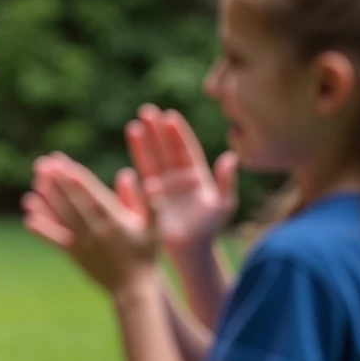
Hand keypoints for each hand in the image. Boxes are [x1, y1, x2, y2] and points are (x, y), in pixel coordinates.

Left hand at [22, 153, 157, 294]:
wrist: (132, 289)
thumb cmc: (145, 255)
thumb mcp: (155, 229)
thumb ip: (150, 203)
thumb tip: (139, 177)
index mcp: (116, 222)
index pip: (93, 196)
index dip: (77, 180)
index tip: (64, 164)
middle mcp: (97, 231)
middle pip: (74, 203)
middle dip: (57, 182)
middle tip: (43, 163)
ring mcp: (83, 243)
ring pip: (62, 217)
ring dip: (47, 199)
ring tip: (35, 181)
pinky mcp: (74, 254)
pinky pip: (55, 239)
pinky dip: (41, 228)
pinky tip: (28, 216)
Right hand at [126, 104, 236, 252]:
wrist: (192, 250)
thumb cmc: (210, 228)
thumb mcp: (224, 204)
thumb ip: (226, 182)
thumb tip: (231, 157)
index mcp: (196, 174)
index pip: (185, 149)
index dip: (178, 133)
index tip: (170, 116)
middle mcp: (177, 176)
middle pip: (165, 148)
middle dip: (156, 130)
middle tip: (146, 111)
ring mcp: (162, 185)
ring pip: (151, 159)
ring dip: (142, 143)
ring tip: (133, 126)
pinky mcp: (151, 196)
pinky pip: (143, 177)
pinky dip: (137, 165)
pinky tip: (128, 157)